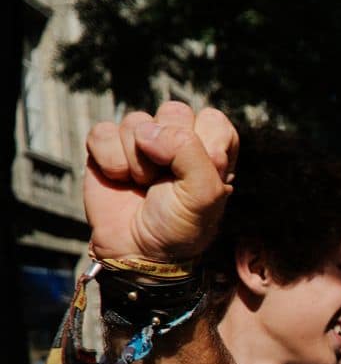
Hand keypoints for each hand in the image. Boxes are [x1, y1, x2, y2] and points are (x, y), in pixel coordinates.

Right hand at [85, 102, 238, 262]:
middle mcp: (178, 141)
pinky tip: (118, 179)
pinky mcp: (108, 147)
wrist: (138, 252)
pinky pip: (104, 131)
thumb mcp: (204, 194)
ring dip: (138, 160)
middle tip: (166, 181)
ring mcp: (141, 142)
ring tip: (143, 185)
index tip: (198, 176)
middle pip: (174, 111)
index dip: (204, 145)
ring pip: (136, 121)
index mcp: (211, 150)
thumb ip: (190, 152)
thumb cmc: (179, 226)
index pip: (213, 119)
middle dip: (168, 150)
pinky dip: (109, 159)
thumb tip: (148, 131)